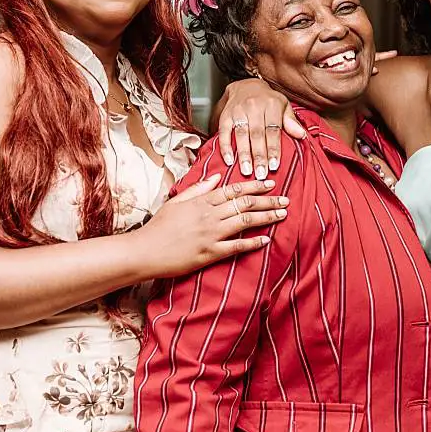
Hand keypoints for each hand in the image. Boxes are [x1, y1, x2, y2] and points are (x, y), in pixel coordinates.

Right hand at [136, 175, 287, 278]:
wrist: (144, 251)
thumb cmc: (158, 226)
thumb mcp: (177, 201)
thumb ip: (198, 189)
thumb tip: (215, 178)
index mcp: (202, 201)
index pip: (234, 189)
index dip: (255, 185)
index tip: (271, 182)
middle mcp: (209, 215)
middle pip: (245, 204)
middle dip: (268, 200)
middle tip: (286, 199)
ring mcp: (210, 234)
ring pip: (245, 222)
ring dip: (266, 217)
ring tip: (283, 215)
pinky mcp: (209, 253)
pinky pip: (236, 247)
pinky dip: (252, 243)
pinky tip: (266, 240)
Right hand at [216, 77, 305, 178]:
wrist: (246, 85)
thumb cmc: (267, 99)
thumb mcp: (283, 105)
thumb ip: (291, 121)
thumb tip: (302, 135)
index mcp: (271, 105)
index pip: (273, 130)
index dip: (274, 149)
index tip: (274, 165)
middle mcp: (254, 107)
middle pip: (257, 134)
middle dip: (259, 156)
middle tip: (261, 174)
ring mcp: (238, 111)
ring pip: (241, 134)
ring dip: (244, 154)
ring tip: (246, 171)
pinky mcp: (226, 115)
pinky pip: (224, 132)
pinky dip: (225, 147)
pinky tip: (229, 160)